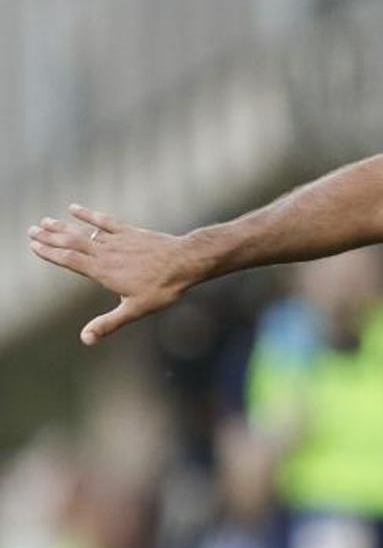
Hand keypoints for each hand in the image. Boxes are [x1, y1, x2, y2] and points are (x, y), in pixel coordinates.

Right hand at [28, 205, 195, 345]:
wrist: (186, 262)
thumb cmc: (163, 288)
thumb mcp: (135, 310)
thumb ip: (108, 324)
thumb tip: (85, 340)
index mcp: (103, 272)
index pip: (69, 260)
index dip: (50, 253)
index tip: (33, 246)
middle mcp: (106, 253)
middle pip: (71, 243)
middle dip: (50, 237)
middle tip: (30, 230)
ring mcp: (118, 240)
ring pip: (84, 231)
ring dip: (63, 226)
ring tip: (44, 220)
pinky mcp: (130, 231)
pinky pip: (104, 221)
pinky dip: (88, 214)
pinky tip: (74, 208)